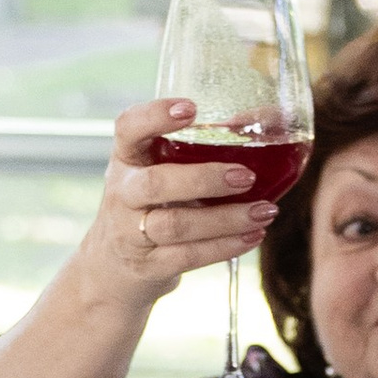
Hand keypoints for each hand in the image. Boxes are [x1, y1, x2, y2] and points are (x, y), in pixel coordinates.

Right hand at [81, 95, 280, 316]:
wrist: (112, 269)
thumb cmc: (149, 207)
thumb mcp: (156, 173)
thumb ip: (193, 154)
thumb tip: (262, 123)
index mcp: (127, 159)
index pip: (128, 128)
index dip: (155, 116)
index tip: (191, 108)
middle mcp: (123, 193)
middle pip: (155, 183)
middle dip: (203, 179)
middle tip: (246, 176)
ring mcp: (130, 232)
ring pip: (176, 225)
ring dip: (226, 219)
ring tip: (265, 211)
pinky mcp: (148, 266)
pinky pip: (188, 257)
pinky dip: (224, 247)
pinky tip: (254, 236)